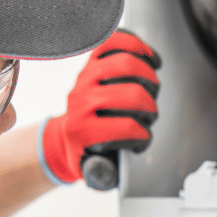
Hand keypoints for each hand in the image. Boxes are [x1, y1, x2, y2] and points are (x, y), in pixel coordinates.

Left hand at [39, 29, 160, 186]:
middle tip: (149, 115)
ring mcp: (85, 78)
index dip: (142, 135)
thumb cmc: (84, 152)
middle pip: (131, 94)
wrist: (65, 137)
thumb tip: (110, 170)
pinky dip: (137, 46)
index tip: (142, 139)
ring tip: (151, 91)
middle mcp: (80, 100)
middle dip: (149, 108)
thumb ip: (103, 174)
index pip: (125, 127)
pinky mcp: (90, 62)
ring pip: (127, 64)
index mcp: (81, 130)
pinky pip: (115, 41)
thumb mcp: (91, 171)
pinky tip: (149, 60)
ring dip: (149, 79)